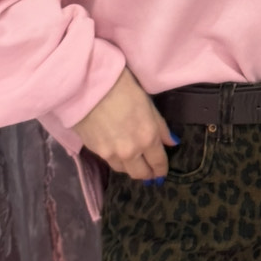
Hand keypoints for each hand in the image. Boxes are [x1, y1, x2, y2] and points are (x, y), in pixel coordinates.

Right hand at [70, 65, 177, 180]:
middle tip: (149, 171)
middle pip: (140, 174)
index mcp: (148, 138)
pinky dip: (117, 161)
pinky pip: (110, 162)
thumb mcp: (148, 104)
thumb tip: (172, 143)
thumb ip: (160, 127)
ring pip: (124, 170)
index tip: (161, 173)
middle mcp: (131, 151)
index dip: (161, 170)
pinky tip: (118, 153)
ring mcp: (111, 154)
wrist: (88, 86)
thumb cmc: (123, 88)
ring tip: (133, 161)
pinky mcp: (95, 152)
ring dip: (131, 167)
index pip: (158, 163)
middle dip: (147, 174)